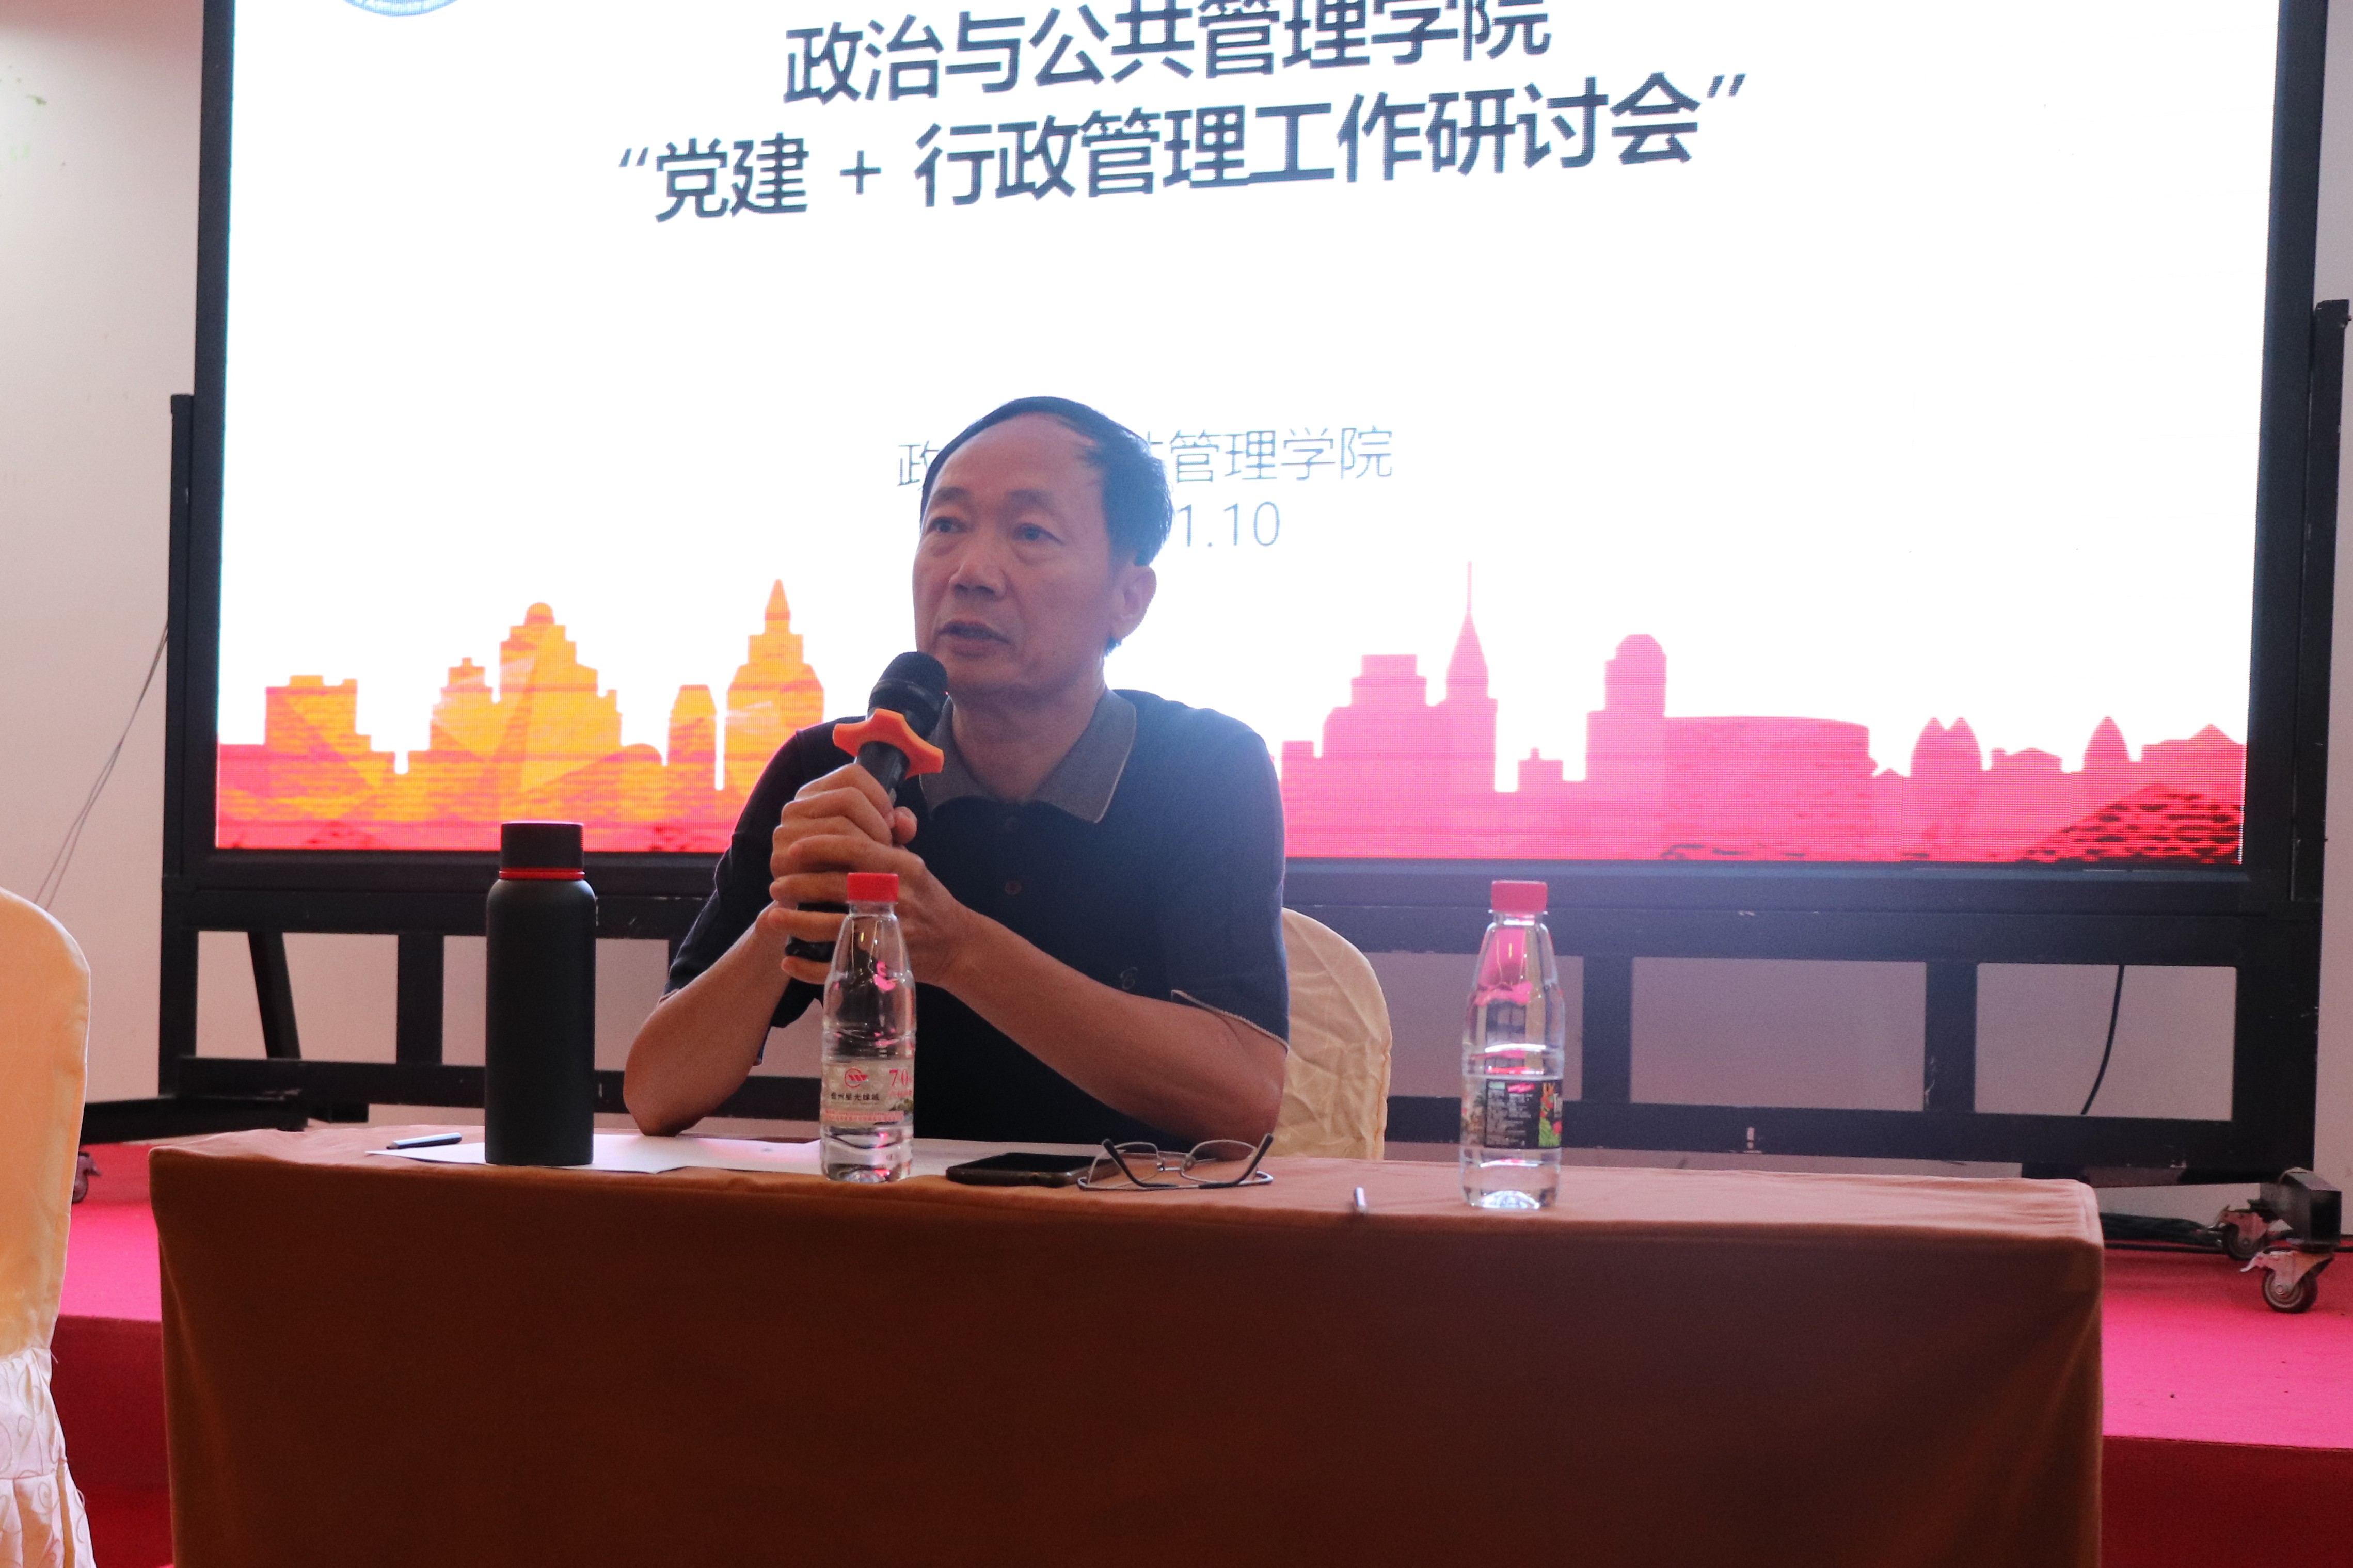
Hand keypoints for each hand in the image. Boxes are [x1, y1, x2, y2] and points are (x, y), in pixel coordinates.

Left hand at [759, 833, 979, 988]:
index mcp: (902, 867)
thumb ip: (881, 841)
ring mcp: (891, 932)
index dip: (820, 845)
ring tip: (772, 917)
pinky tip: (788, 963)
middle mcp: (897, 897)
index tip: (792, 849)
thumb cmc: (926, 897)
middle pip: (837, 886)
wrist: (956, 944)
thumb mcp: (912, 863)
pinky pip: (840, 967)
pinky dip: (810, 968)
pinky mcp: (885, 963)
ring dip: (797, 922)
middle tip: (775, 885)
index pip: (855, 847)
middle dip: (799, 884)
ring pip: (833, 927)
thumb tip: (842, 818)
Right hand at [767, 762, 916, 885]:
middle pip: (849, 797)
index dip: (880, 796)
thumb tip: (904, 823)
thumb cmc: (851, 870)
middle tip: (886, 849)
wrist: (815, 913)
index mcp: (816, 794)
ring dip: (867, 845)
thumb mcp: (877, 842)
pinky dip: (850, 866)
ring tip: (875, 864)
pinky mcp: (783, 859)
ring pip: (840, 824)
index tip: (891, 823)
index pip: (852, 776)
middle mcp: (795, 807)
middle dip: (877, 824)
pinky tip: (861, 879)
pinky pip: (824, 855)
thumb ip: (896, 825)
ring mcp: (785, 832)